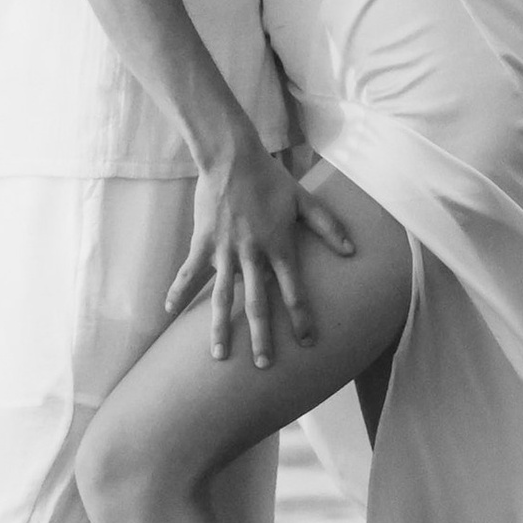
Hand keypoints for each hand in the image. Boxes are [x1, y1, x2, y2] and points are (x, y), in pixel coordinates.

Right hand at [167, 138, 357, 366]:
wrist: (232, 157)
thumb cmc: (271, 178)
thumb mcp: (304, 200)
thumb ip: (328, 226)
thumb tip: (352, 251)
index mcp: (279, 245)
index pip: (293, 290)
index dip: (301, 317)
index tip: (308, 343)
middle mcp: (252, 254)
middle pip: (257, 303)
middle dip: (261, 336)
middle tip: (264, 365)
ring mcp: (225, 250)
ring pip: (221, 297)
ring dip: (220, 328)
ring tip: (219, 355)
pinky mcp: (203, 242)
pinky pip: (189, 272)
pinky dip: (178, 291)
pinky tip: (170, 312)